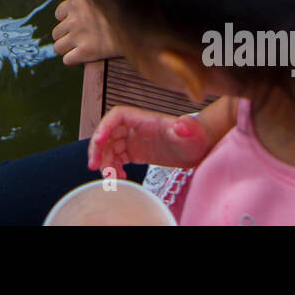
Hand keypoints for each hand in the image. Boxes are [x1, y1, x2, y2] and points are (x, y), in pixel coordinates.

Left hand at [53, 0, 122, 64]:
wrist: (139, 24)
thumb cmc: (125, 7)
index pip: (59, 13)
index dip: (67, 20)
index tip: (78, 23)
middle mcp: (75, 16)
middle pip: (56, 32)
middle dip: (66, 36)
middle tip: (79, 38)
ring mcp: (78, 34)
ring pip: (58, 47)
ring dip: (67, 48)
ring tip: (79, 48)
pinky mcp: (85, 51)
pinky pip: (67, 60)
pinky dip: (73, 60)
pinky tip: (82, 57)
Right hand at [88, 105, 212, 178]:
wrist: (200, 148)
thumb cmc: (196, 137)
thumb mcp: (191, 133)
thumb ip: (185, 127)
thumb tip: (182, 124)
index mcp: (144, 119)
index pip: (117, 116)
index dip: (105, 126)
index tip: (99, 141)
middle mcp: (135, 127)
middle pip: (108, 132)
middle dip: (98, 148)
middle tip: (94, 166)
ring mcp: (134, 139)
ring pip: (109, 147)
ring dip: (104, 161)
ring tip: (110, 177)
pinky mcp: (136, 151)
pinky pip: (117, 157)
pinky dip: (113, 167)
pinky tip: (119, 177)